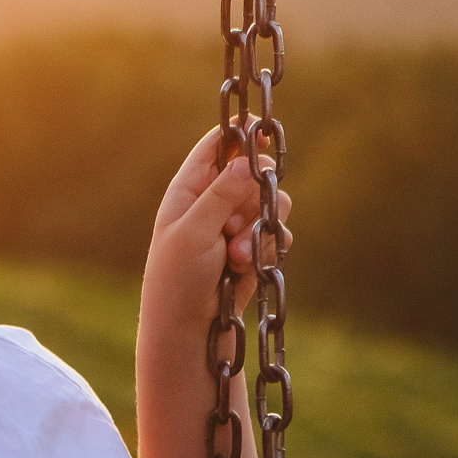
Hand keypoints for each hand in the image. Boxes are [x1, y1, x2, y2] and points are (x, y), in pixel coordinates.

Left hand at [142, 126, 295, 337]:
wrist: (190, 328)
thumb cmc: (178, 279)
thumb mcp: (194, 232)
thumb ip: (221, 195)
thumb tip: (246, 160)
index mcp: (187, 190)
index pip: (214, 148)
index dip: (238, 134)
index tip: (262, 129)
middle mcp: (212, 203)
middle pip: (253, 172)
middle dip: (255, 195)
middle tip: (237, 221)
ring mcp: (235, 225)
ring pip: (271, 203)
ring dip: (260, 228)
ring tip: (237, 256)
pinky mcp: (254, 248)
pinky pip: (278, 233)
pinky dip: (270, 247)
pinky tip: (250, 266)